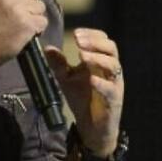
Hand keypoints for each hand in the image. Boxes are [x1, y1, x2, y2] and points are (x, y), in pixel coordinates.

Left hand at [45, 29, 123, 152]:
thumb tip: (47, 48)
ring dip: (97, 59)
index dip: (91, 35)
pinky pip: (110, 89)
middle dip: (95, 43)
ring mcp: (114, 84)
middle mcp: (111, 70)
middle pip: (111, 49)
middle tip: (78, 41)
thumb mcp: (67, 79)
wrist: (92, 127)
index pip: (103, 41)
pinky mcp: (114, 100)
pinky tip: (91, 80)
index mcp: (101, 62)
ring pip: (113, 66)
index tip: (76, 33)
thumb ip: (59, 64)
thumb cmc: (82, 99)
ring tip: (82, 56)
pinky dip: (101, 83)